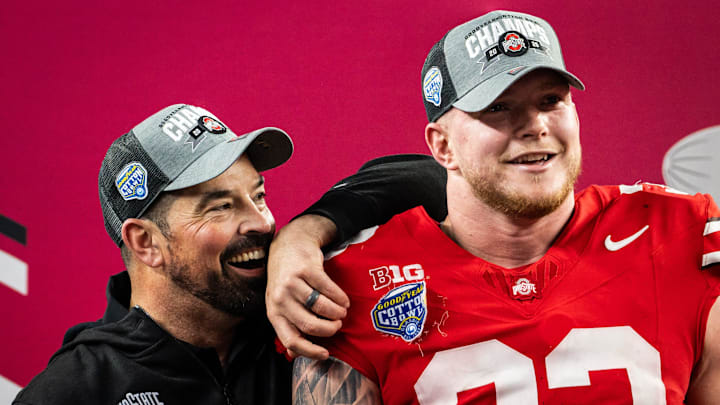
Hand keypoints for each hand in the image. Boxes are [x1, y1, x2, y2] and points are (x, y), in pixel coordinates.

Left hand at [267, 215, 349, 359]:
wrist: (289, 245)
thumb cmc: (287, 280)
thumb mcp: (281, 303)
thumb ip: (289, 326)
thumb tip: (295, 353)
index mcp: (273, 312)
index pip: (291, 339)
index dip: (310, 351)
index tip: (326, 354)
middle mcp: (280, 298)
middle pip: (309, 325)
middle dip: (329, 329)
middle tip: (337, 326)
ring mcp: (292, 283)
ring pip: (321, 307)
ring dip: (337, 313)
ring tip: (342, 312)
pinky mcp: (307, 269)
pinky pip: (329, 289)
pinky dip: (340, 298)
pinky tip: (344, 300)